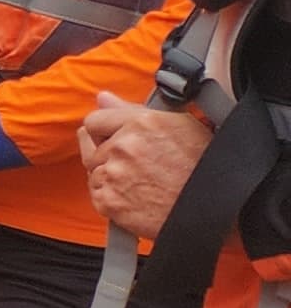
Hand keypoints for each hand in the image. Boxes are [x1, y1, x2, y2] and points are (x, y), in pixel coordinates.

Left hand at [84, 94, 212, 242]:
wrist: (215, 209)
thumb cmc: (204, 168)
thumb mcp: (181, 126)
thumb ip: (133, 110)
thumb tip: (102, 98)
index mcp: (142, 122)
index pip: (95, 120)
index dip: (104, 130)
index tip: (110, 138)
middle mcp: (124, 145)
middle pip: (93, 148)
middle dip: (109, 156)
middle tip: (138, 167)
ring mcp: (113, 174)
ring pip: (95, 172)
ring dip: (112, 177)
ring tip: (144, 183)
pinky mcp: (108, 201)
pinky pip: (98, 195)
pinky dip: (112, 198)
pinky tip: (138, 197)